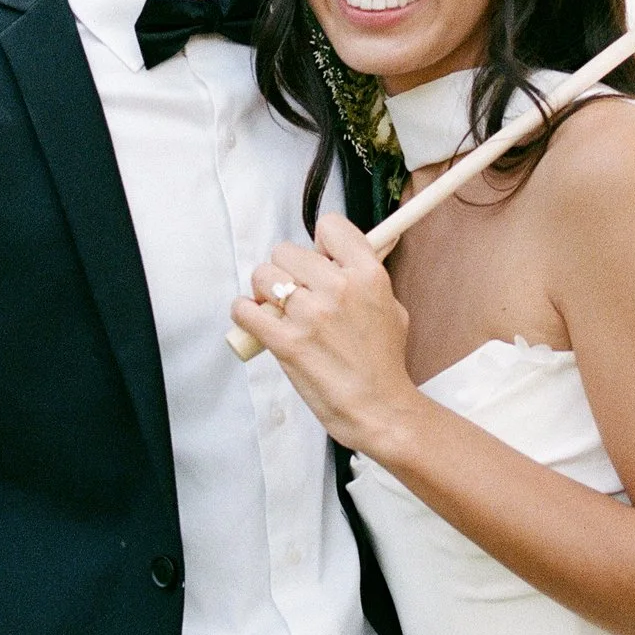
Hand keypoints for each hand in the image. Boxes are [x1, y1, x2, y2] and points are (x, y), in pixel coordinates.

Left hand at [232, 214, 420, 454]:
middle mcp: (338, 288)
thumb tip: (335, 258)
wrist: (378, 408)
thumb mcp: (389, 306)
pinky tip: (256, 322)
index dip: (320, 243)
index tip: (319, 260)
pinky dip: (245, 314)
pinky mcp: (286, 342)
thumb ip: (363, 277)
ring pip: (263, 275)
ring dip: (264, 291)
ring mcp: (310, 315)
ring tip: (277, 310)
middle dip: (286, 270)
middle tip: (295, 293)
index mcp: (367, 275)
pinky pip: (246, 310)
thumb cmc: (383, 362)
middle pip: (286, 251)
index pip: (330, 226)